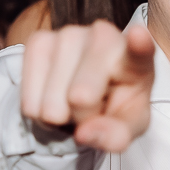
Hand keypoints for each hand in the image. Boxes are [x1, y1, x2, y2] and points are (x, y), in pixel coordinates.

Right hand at [19, 21, 155, 152]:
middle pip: (82, 96)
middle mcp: (104, 36)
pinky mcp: (39, 41)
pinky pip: (30, 101)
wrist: (87, 95)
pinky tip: (54, 95)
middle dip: (83, 116)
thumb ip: (116, 135)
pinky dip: (39, 110)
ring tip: (73, 101)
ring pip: (52, 102)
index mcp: (137, 59)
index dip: (138, 45)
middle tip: (93, 108)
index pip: (140, 52)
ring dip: (60, 115)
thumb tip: (84, 134)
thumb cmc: (116, 105)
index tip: (138, 37)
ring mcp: (69, 34)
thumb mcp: (127, 127)